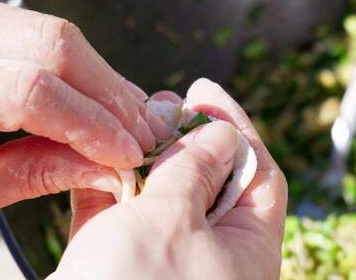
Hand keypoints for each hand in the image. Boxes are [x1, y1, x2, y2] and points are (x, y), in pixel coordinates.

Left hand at [0, 0, 172, 235]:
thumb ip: (37, 174)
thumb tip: (108, 168)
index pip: (29, 92)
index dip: (92, 124)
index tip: (127, 155)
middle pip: (55, 47)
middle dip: (111, 96)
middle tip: (143, 136)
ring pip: (59, 33)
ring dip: (105, 80)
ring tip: (130, 121)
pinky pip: (47, 31)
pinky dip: (84, 68)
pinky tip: (104, 98)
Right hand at [51, 79, 287, 279]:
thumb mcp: (174, 221)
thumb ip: (195, 171)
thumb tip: (220, 134)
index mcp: (245, 249)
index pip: (258, 174)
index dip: (237, 127)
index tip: (207, 93)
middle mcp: (209, 254)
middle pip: (209, 178)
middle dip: (185, 136)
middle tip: (162, 102)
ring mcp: (163, 259)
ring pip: (161, 193)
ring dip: (144, 155)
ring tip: (127, 119)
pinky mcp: (119, 263)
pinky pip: (120, 214)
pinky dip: (110, 183)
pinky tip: (98, 155)